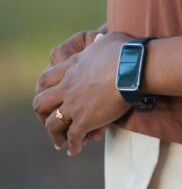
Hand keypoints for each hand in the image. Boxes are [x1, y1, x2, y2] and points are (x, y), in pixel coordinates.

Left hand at [33, 31, 130, 155]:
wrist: (134, 68)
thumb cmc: (126, 51)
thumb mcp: (105, 42)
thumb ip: (97, 44)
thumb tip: (101, 39)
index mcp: (71, 67)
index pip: (45, 80)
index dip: (42, 90)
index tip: (48, 98)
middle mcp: (67, 87)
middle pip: (40, 103)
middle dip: (42, 115)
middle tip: (48, 122)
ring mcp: (74, 105)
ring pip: (52, 124)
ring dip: (54, 135)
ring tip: (59, 143)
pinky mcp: (84, 120)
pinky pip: (72, 137)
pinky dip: (72, 145)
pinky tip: (75, 150)